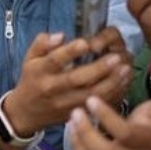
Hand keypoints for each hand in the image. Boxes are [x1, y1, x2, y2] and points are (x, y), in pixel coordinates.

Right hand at [6, 32, 131, 134]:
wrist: (26, 112)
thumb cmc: (31, 80)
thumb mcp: (29, 58)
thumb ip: (42, 44)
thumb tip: (60, 36)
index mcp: (39, 71)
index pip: (54, 60)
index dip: (70, 51)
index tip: (86, 43)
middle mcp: (51, 88)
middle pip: (76, 79)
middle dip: (98, 69)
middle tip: (116, 58)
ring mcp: (64, 103)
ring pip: (90, 94)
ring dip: (110, 83)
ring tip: (125, 69)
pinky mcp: (74, 113)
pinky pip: (96, 105)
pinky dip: (112, 95)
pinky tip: (122, 83)